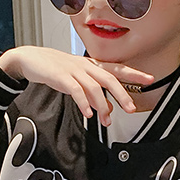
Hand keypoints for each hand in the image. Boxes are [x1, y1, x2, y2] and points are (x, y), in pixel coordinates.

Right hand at [0, 47, 153, 126]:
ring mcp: (73, 70)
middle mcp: (85, 66)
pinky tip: (88, 114)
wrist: (30, 59)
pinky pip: (75, 90)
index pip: (117, 68)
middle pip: (109, 78)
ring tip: (107, 119)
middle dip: (122, 94)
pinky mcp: (60, 77)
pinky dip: (83, 103)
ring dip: (102, 104)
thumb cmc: (55, 69)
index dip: (134, 73)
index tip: (150, 79)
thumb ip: (93, 92)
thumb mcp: (77, 79)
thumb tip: (108, 108)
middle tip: (131, 109)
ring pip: (94, 87)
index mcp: (91, 65)